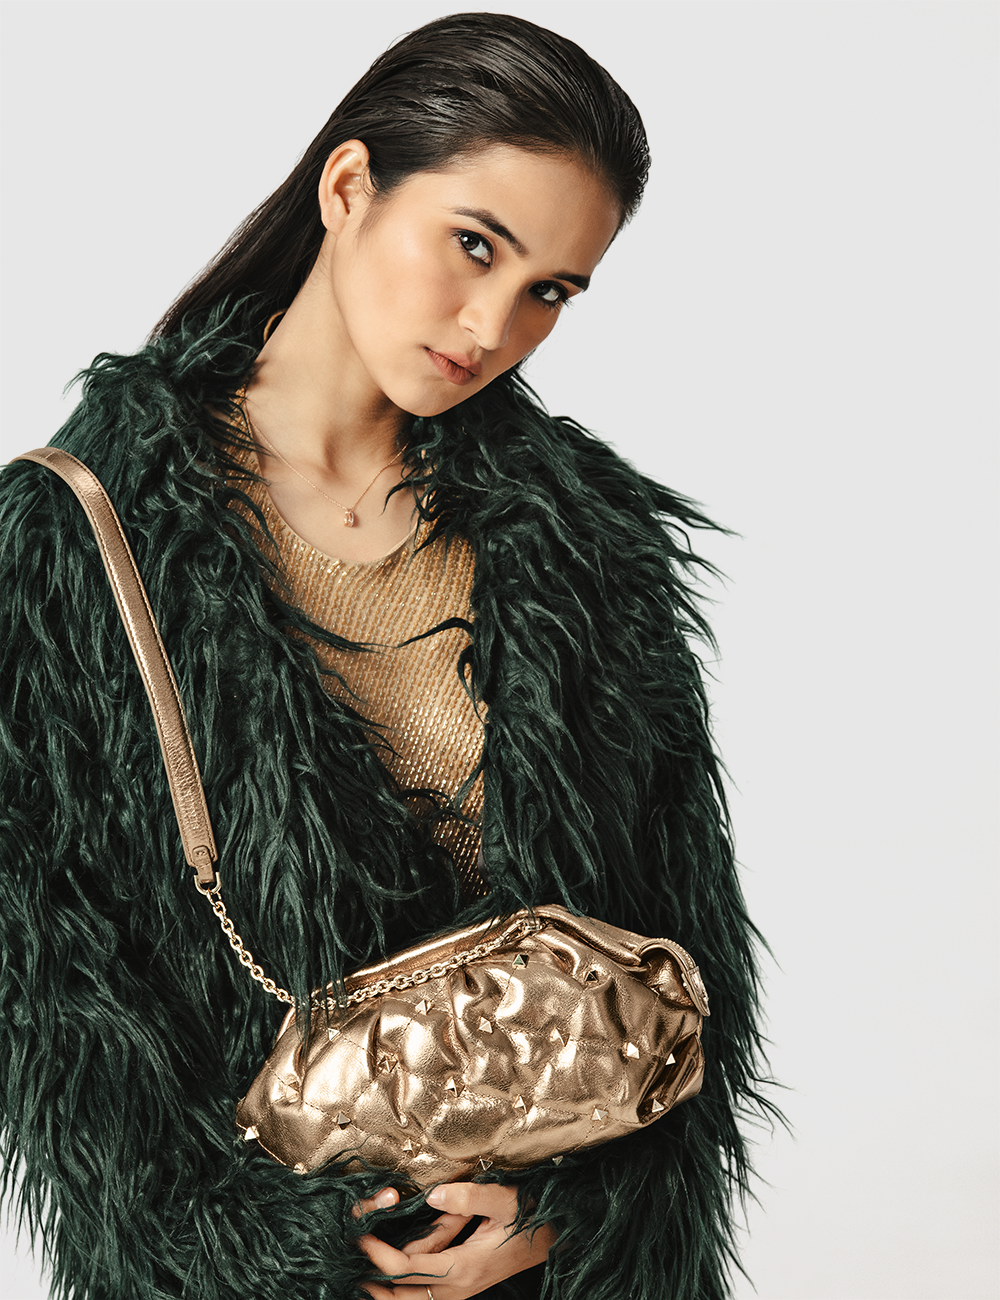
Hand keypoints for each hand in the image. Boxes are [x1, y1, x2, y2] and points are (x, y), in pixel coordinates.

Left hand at [354, 1182, 555, 1298]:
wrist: (555, 1236)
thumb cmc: (530, 1214)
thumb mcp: (503, 1200)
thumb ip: (469, 1197)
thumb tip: (433, 1193)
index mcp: (464, 1267)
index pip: (408, 1268)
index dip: (379, 1256)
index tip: (359, 1238)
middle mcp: (458, 1287)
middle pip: (403, 1294)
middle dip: (373, 1280)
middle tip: (346, 1264)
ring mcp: (460, 1290)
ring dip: (385, 1292)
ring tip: (359, 1278)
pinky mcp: (463, 1285)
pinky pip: (423, 1295)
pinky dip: (402, 1290)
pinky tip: (387, 1282)